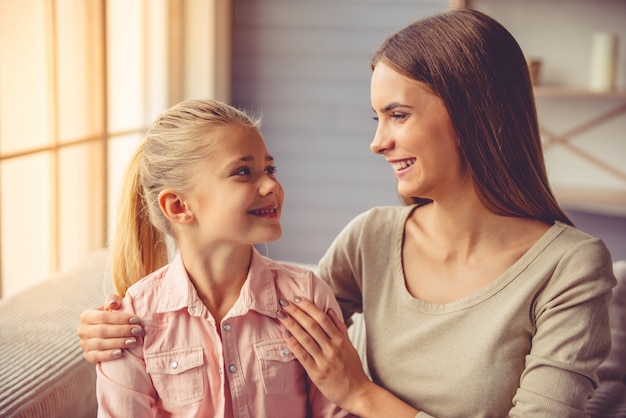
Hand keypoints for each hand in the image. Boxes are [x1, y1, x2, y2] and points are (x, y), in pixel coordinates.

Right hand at [77, 294, 142, 362]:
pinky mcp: (88, 355)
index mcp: (86, 316)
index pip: (103, 317)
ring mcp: (84, 344)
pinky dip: (108, 355)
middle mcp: (83, 330)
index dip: (121, 318)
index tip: (136, 319)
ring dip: (118, 343)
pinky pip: (97, 357)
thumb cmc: (109, 317)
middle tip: (138, 330)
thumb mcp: (110, 306)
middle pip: (103, 331)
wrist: (103, 334)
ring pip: (100, 344)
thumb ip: (112, 300)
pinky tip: (120, 353)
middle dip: (122, 330)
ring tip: (133, 341)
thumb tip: (113, 302)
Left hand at [276, 296, 374, 413]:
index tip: (297, 298)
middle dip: (296, 312)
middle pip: (312, 325)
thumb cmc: (353, 370)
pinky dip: (292, 344)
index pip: (323, 318)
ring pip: (305, 338)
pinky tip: (284, 334)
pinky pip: (302, 356)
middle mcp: (333, 348)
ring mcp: (324, 361)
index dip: (309, 307)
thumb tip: (329, 310)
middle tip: (284, 303)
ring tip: (280, 315)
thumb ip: (340, 328)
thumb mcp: (350, 346)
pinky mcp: (317, 373)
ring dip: (291, 325)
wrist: (358, 394)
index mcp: (341, 340)